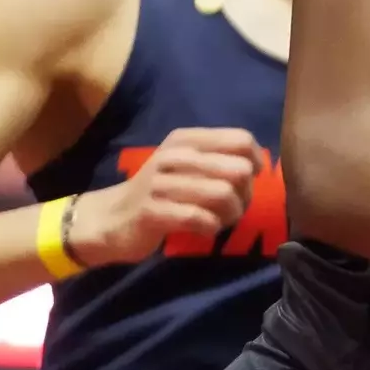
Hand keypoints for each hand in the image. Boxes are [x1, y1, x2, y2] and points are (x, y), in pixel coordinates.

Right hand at [67, 128, 261, 265]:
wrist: (110, 218)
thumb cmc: (159, 191)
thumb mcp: (186, 165)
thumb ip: (218, 159)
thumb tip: (259, 164)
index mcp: (186, 139)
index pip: (241, 140)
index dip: (255, 162)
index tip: (250, 179)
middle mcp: (174, 155)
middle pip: (238, 169)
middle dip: (245, 194)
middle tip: (235, 207)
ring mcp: (161, 183)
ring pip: (222, 194)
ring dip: (231, 214)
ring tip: (221, 220)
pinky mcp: (152, 211)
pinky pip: (200, 218)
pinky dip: (211, 227)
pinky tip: (206, 229)